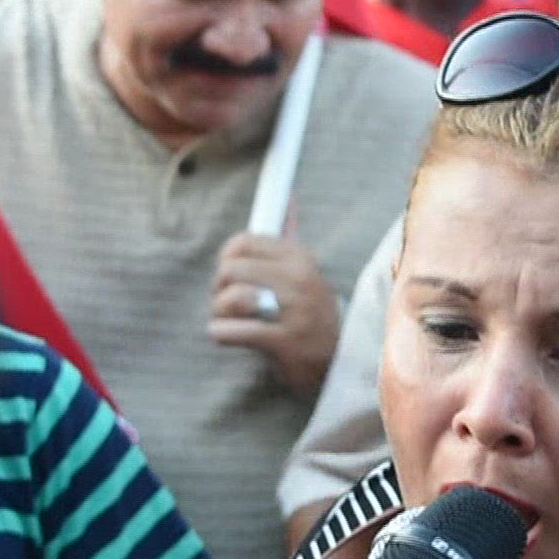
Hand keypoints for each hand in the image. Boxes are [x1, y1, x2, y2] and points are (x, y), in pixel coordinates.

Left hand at [209, 232, 340, 397]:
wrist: (339, 361)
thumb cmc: (310, 314)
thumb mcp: (306, 272)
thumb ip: (290, 237)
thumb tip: (288, 197)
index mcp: (299, 257)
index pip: (242, 242)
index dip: (227, 260)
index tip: (234, 277)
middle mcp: (299, 279)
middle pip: (229, 270)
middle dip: (220, 290)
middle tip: (229, 304)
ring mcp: (294, 310)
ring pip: (229, 299)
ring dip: (220, 314)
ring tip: (233, 322)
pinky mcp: (285, 341)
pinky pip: (231, 331)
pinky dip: (222, 334)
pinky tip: (231, 337)